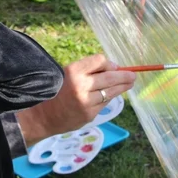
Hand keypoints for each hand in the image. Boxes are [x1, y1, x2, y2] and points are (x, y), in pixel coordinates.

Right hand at [16, 54, 135, 145]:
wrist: (44, 116)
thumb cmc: (57, 91)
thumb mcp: (68, 74)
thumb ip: (88, 71)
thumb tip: (114, 68)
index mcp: (73, 71)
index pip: (99, 60)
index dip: (109, 63)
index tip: (113, 66)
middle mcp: (81, 85)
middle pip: (110, 76)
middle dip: (124, 76)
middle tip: (133, 76)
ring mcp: (86, 101)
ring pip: (111, 92)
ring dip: (122, 87)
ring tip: (130, 83)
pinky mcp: (89, 114)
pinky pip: (104, 103)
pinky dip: (108, 98)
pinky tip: (110, 96)